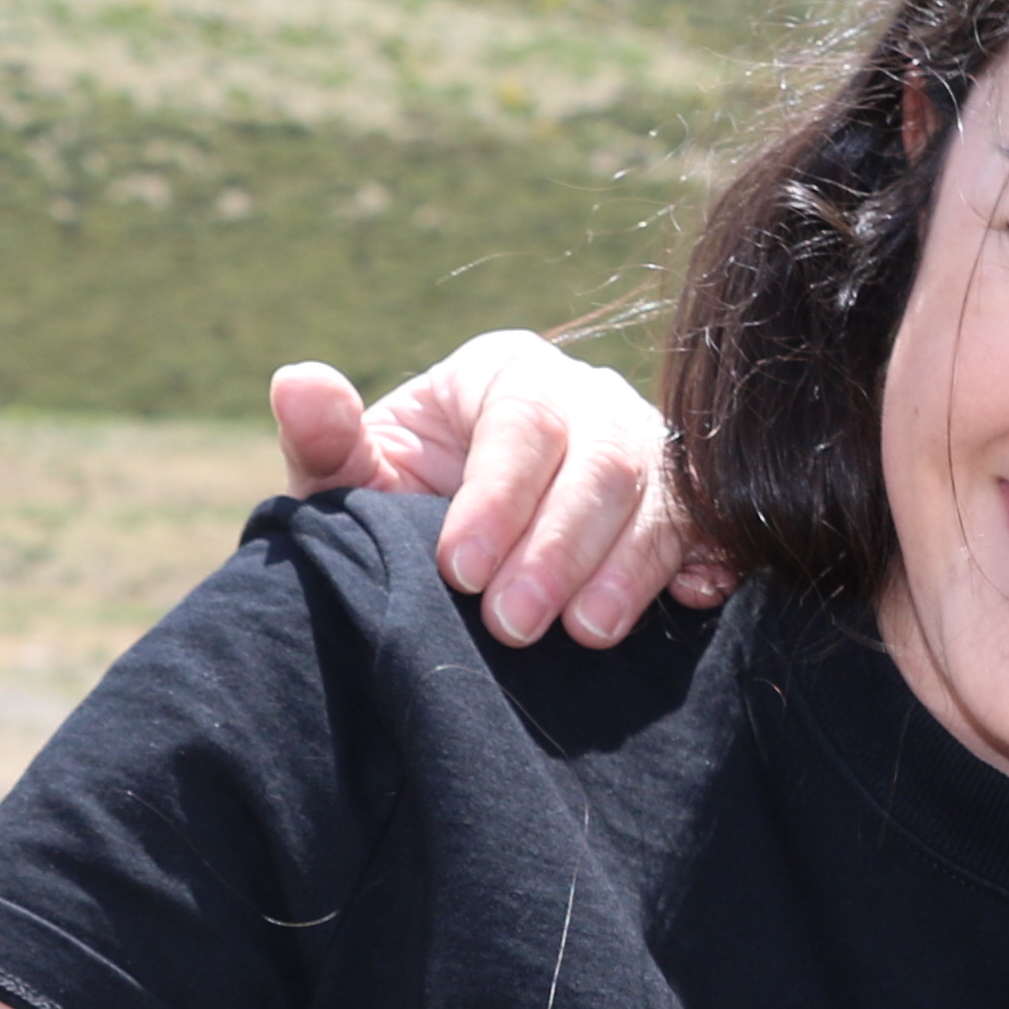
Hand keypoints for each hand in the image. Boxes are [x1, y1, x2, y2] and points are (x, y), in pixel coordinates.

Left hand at [273, 334, 730, 650]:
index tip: (458, 570)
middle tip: (513, 626)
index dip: (497, 496)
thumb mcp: (355, 479)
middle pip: (600, 459)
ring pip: (660, 496)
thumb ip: (328, 441)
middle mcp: (588, 399)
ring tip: (585, 634)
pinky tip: (692, 600)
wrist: (457, 557)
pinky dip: (706, 561)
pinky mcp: (681, 507)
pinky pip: (712, 525)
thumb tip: (296, 384)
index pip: (520, 422)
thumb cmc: (399, 506)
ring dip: (628, 568)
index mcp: (507, 374)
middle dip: (558, 547)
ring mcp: (644, 452)